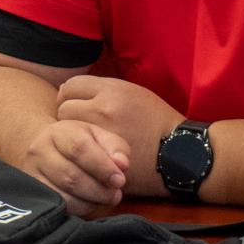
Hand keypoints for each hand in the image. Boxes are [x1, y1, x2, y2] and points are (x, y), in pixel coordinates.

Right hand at [22, 118, 131, 216]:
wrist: (45, 150)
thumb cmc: (79, 144)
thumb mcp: (98, 137)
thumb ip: (115, 147)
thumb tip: (122, 164)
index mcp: (58, 132)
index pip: (79, 148)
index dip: (102, 167)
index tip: (120, 180)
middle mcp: (39, 151)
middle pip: (71, 176)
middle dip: (99, 189)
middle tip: (116, 194)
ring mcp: (33, 174)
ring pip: (64, 196)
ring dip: (91, 202)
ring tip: (107, 199)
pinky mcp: (34, 194)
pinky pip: (60, 208)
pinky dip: (81, 209)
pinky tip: (92, 204)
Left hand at [55, 75, 182, 196]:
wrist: (180, 153)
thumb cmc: (157, 121)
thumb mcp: (135, 93)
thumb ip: (103, 89)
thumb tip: (68, 88)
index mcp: (112, 91)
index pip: (71, 86)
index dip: (70, 95)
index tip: (76, 104)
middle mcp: (103, 109)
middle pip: (63, 107)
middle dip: (68, 115)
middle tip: (79, 124)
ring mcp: (100, 135)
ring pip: (66, 131)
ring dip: (71, 134)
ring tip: (85, 139)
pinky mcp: (101, 157)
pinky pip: (77, 152)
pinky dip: (80, 153)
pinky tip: (89, 154)